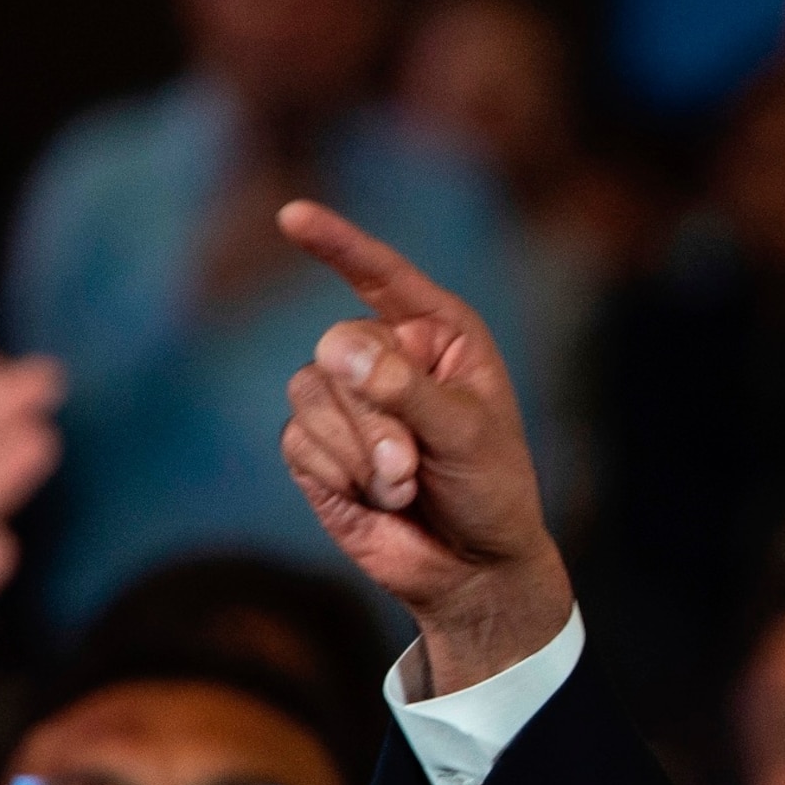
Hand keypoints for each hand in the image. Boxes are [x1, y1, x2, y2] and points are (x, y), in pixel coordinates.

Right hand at [277, 199, 570, 693]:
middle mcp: (388, 356)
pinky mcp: (315, 446)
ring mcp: (346, 401)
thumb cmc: (491, 492)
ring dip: (359, 451)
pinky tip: (376, 498)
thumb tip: (337, 349)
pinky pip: (298, 439)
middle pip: (339, 348)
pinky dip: (338, 474)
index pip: (382, 275)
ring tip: (403, 485)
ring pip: (310, 392)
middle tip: (412, 464)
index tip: (293, 216)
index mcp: (438, 335)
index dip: (338, 244)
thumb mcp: (466, 436)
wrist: (473, 568)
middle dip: (374, 414)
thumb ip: (407, 391)